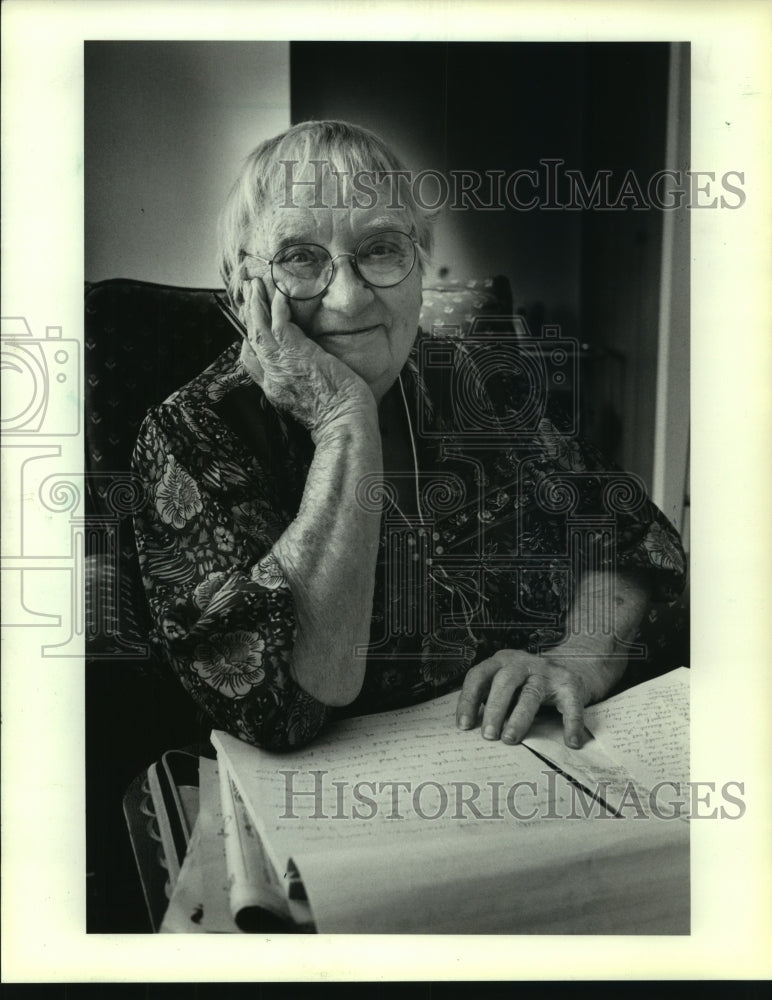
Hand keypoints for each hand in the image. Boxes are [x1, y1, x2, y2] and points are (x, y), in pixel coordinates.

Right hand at [239, 277, 375, 436]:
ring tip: (256, 285)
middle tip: (251, 293)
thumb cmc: (338, 415)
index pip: (252, 363)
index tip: (250, 329)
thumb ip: (302, 386)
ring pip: (259, 328)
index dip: (249, 343)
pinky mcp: (295, 353)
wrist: (343, 422)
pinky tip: (279, 292)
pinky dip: (276, 305)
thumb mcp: (312, 402)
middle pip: (252, 340)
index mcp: (275, 390)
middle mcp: (272, 376)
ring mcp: (280, 364)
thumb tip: (308, 372)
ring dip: (257, 303)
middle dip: (250, 314)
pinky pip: (278, 323)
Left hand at [456, 648, 620, 748]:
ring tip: (511, 739)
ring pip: (531, 694)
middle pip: (504, 682)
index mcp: (500, 662)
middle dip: (494, 709)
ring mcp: (546, 672)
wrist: (569, 673)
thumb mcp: (506, 686)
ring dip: (519, 719)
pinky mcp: (569, 684)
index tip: (464, 725)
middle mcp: (522, 662)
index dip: (468, 700)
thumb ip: (490, 700)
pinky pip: (570, 705)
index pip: (478, 676)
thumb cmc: (526, 686)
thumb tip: (471, 730)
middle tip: (489, 735)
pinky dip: (571, 724)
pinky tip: (570, 742)